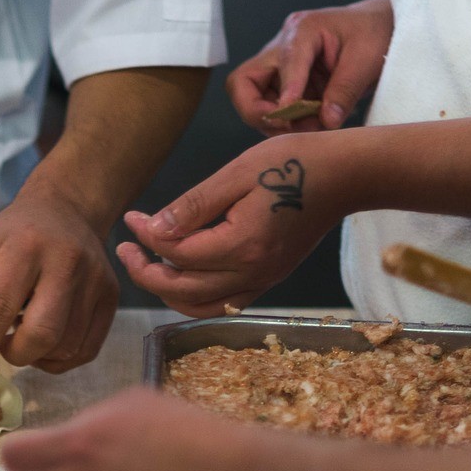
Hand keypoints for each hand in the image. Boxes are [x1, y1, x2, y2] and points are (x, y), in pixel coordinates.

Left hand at [0, 181, 117, 380]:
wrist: (67, 210)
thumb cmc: (17, 236)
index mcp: (25, 247)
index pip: (1, 307)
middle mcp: (67, 262)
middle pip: (43, 333)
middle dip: (16, 354)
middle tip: (3, 345)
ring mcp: (95, 280)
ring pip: (66, 347)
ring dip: (38, 356)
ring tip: (25, 333)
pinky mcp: (112, 296)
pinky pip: (87, 350)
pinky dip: (60, 358)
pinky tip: (47, 340)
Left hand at [116, 134, 344, 315]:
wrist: (346, 175)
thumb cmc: (293, 163)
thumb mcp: (236, 173)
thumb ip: (192, 206)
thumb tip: (151, 230)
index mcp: (243, 245)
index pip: (177, 255)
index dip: (145, 239)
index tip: (130, 218)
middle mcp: (253, 272)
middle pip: (182, 291)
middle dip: (145, 273)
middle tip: (125, 248)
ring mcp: (263, 280)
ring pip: (200, 306)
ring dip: (166, 291)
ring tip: (145, 262)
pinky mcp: (268, 278)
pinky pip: (222, 302)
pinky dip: (193, 294)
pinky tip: (179, 270)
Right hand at [226, 0, 393, 134]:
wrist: (380, 26)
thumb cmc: (375, 33)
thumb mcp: (367, 60)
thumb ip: (345, 91)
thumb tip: (326, 122)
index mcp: (302, 30)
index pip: (282, 64)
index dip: (284, 95)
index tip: (289, 119)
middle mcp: (281, 46)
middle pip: (243, 82)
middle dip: (257, 111)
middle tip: (286, 127)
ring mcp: (279, 64)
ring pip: (251, 98)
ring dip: (274, 120)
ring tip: (310, 127)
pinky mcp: (284, 80)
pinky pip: (271, 105)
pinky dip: (286, 120)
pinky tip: (311, 123)